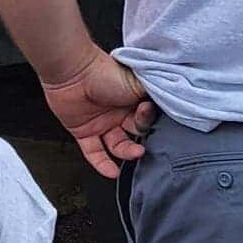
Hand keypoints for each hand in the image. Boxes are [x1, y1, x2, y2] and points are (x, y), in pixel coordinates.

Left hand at [40, 44, 156, 178]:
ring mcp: (101, 123)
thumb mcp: (136, 82)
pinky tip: (112, 172)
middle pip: (134, 134)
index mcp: (131, 99)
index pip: (146, 118)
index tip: (150, 118)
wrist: (72, 70)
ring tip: (134, 154)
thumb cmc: (103, 71)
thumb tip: (170, 101)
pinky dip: (102, 164)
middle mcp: (117, 112)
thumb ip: (153, 94)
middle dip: (141, 141)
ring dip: (126, 153)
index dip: (149, 120)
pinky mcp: (83, 131)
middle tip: (144, 145)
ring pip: (117, 146)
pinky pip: (94, 152)